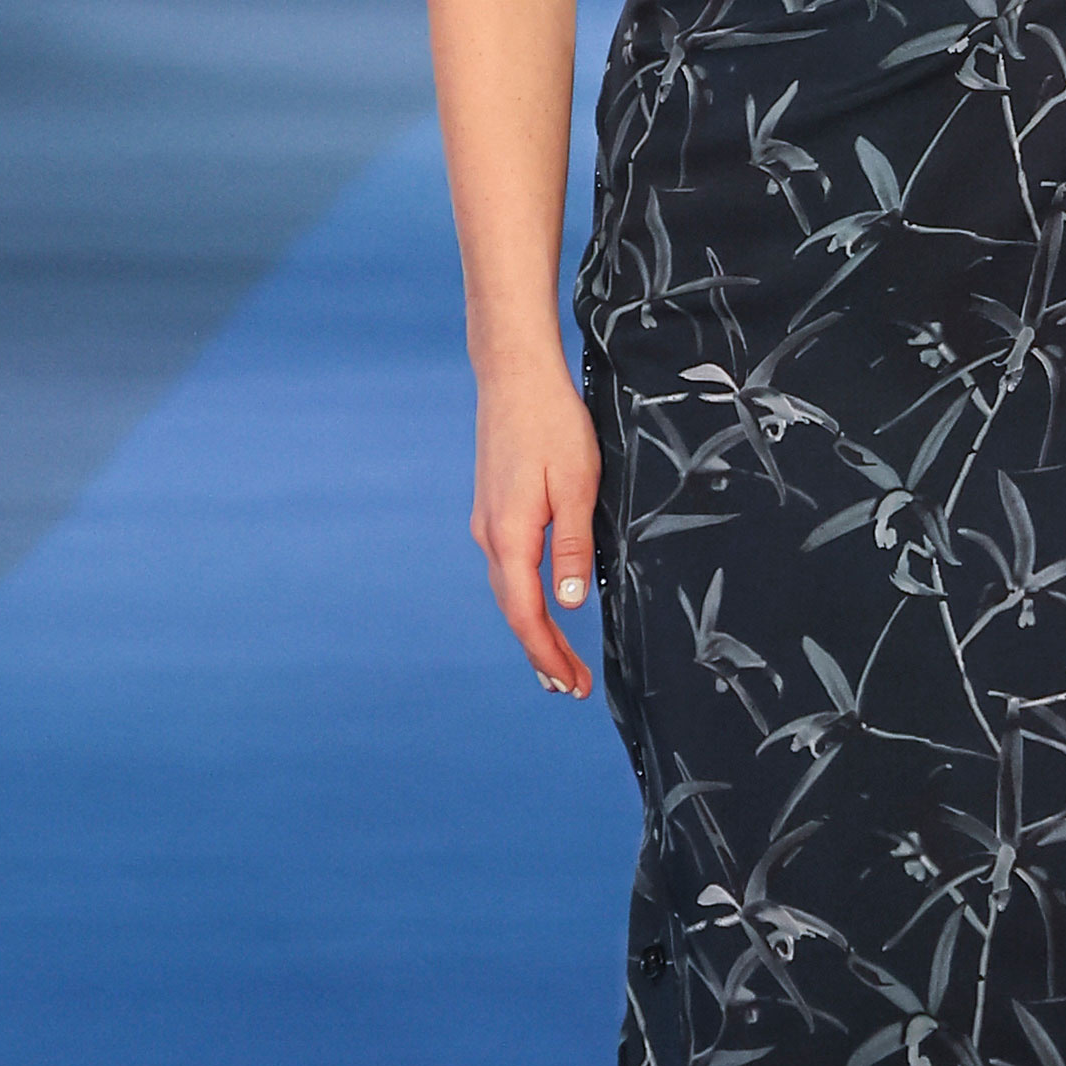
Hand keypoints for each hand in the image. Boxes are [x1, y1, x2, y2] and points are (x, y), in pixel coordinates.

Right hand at [471, 350, 601, 698]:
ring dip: (531, 630)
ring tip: (554, 662)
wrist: (514, 377)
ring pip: (508, 592)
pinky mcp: (492, 510)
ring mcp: (487, 523)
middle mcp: (490, 536)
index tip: (571, 684)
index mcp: (511, 536)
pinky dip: (523, 599)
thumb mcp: (578, 486)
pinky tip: (538, 607)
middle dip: (541, 652)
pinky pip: (507, 569)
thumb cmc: (553, 425)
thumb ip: (574, 546)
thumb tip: (571, 602)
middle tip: (567, 688)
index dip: (548, 653)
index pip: (526, 615)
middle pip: (513, 611)